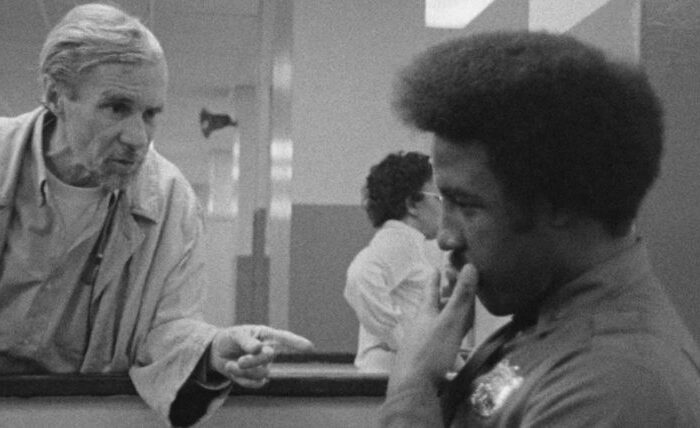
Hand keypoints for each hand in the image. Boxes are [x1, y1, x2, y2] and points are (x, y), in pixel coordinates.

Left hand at [209, 325, 313, 387]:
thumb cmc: (230, 338)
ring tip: (231, 364)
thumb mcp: (235, 335)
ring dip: (243, 370)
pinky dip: (240, 378)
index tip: (310, 347)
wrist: (217, 352)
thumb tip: (258, 348)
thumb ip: (246, 341)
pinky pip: (254, 384)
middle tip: (239, 361)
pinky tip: (231, 369)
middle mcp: (269, 350)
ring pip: (261, 373)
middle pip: (268, 357)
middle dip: (253, 361)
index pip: (284, 338)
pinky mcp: (257, 378)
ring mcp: (264, 365)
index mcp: (266, 335)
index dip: (297, 342)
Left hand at [389, 264, 476, 393]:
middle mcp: (421, 325)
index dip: (435, 279)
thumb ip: (461, 296)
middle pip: (433, 307)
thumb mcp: (450, 322)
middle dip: (442, 296)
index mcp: (426, 313)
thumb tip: (469, 265)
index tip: (436, 268)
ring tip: (454, 312)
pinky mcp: (426, 359)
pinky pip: (439, 340)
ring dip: (445, 316)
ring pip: (435, 324)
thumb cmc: (431, 352)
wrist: (413, 388)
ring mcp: (422, 343)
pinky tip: (452, 341)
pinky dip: (447, 335)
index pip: (431, 290)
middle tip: (449, 286)